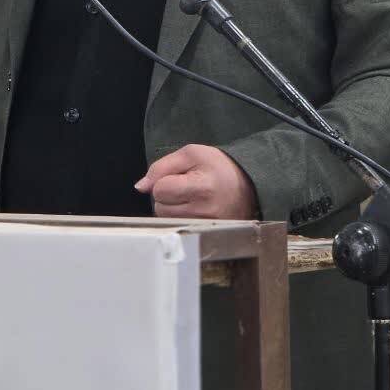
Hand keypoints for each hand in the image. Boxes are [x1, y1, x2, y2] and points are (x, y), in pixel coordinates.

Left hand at [135, 144, 257, 218]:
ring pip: (167, 220)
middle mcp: (204, 212)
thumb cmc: (218, 166)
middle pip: (160, 207)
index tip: (179, 176)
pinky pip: (178, 228)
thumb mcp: (191, 154)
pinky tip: (194, 209)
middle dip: (167, 195)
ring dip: (172, 208)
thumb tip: (140, 187)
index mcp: (201, 187)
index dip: (164, 180)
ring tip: (191, 197)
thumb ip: (161, 167)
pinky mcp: (207, 235)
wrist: (249, 184)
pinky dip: (180, 218)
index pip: (160, 190)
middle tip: (186, 186)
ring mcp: (206, 227)